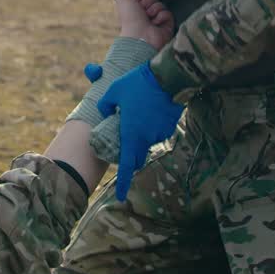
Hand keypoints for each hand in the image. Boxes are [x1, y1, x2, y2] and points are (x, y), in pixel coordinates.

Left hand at [96, 62, 183, 200]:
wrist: (166, 77)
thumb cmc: (137, 84)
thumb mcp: (114, 91)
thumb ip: (105, 105)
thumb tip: (105, 111)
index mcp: (131, 134)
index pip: (126, 165)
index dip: (124, 183)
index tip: (121, 196)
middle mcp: (146, 138)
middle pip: (137, 156)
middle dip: (131, 156)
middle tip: (125, 144)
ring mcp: (159, 133)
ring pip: (147, 142)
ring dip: (141, 135)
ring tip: (138, 114)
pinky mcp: (169, 127)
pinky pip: (157, 132)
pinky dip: (152, 126)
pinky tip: (150, 110)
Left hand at [115, 0, 173, 50]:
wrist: (141, 37)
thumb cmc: (130, 19)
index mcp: (134, 7)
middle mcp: (145, 12)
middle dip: (148, 2)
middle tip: (143, 11)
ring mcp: (156, 19)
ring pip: (160, 4)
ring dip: (154, 9)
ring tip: (149, 18)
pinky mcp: (166, 24)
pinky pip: (167, 13)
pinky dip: (161, 17)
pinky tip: (156, 23)